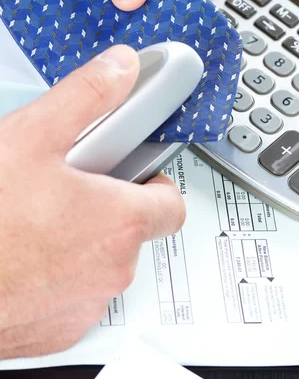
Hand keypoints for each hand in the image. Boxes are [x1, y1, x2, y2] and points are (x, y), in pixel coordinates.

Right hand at [0, 45, 184, 358]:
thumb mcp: (34, 136)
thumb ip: (88, 94)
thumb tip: (120, 68)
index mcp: (121, 223)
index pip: (173, 203)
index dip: (155, 181)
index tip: (134, 170)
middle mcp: (111, 271)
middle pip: (133, 230)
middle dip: (109, 206)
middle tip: (70, 186)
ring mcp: (83, 306)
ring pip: (100, 262)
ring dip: (81, 240)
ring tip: (39, 216)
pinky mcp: (54, 332)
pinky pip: (72, 295)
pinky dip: (57, 273)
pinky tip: (23, 250)